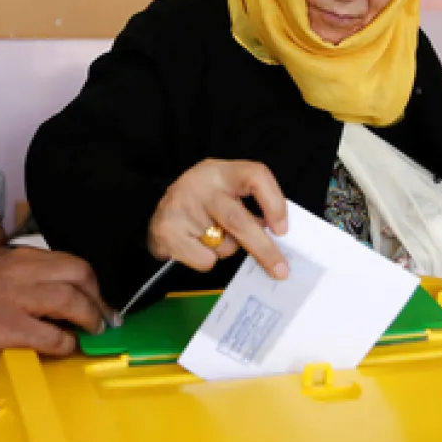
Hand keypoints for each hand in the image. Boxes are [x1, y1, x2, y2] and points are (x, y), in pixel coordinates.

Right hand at [0, 247, 111, 358]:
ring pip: (71, 302)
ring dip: (90, 319)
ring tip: (91, 332)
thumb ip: (31, 279)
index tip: (98, 300)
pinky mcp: (8, 328)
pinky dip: (66, 344)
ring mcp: (15, 300)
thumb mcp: (0, 273)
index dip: (92, 284)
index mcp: (20, 259)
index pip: (73, 263)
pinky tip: (64, 348)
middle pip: (80, 276)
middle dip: (99, 300)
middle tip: (103, 318)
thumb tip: (67, 297)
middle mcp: (21, 273)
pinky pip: (53, 337)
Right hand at [147, 159, 289, 276]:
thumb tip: (279, 239)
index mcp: (222, 171)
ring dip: (226, 249)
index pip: (256, 176)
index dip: (274, 204)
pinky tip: (195, 244)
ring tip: (210, 235)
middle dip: (264, 249)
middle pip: (239, 220)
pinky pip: (205, 260)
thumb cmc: (204, 202)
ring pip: (224, 245)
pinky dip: (206, 259)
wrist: (158, 211)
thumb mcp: (226, 191)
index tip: (282, 230)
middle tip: (281, 270)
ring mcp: (182, 207)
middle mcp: (201, 185)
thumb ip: (251, 206)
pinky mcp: (168, 230)